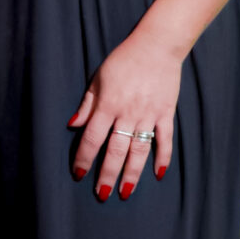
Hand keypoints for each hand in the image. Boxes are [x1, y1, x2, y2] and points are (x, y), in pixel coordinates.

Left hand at [69, 29, 181, 199]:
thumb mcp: (98, 77)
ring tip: (125, 192)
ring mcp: (148, 115)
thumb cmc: (124, 59)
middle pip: (115, 151)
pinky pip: (165, 140)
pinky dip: (162, 157)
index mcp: (108, 105)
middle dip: (107, 174)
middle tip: (102, 193)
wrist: (157, 45)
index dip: (84, 158)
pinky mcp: (166, 113)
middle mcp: (127, 113)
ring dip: (132, 173)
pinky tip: (158, 174)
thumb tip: (73, 124)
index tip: (78, 174)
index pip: (92, 138)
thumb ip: (87, 104)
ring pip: (139, 151)